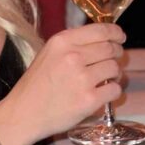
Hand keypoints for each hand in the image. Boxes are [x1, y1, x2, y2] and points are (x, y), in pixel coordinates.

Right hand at [0, 23, 124, 144]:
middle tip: (114, 60)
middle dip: (117, 54)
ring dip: (115, 74)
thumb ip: (72, 44)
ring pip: (115, 68)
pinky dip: (113, 91)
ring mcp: (82, 79)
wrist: (24, 113)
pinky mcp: (89, 99)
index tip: (120, 37)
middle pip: (110, 49)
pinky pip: (114, 89)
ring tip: (106, 79)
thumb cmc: (35, 84)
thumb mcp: (48, 53)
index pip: (100, 30)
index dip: (115, 33)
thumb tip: (102, 40)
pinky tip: (103, 93)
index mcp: (62, 41)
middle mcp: (73, 56)